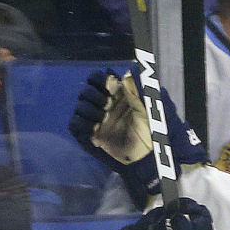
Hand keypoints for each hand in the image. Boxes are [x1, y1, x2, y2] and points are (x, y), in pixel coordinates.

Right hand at [68, 69, 207, 208]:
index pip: (99, 78)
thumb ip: (140, 87)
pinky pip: (74, 124)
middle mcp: (105, 106)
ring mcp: (97, 121)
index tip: (108, 84)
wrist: (150, 157)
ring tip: (102, 118)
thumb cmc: (155, 130)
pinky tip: (95, 127)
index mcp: (118, 95)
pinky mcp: (90, 136)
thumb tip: (126, 72)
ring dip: (88, 108)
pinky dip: (80, 122)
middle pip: (86, 90)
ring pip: (79, 105)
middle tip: (106, 104)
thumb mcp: (152, 105)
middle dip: (93, 94)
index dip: (99, 78)